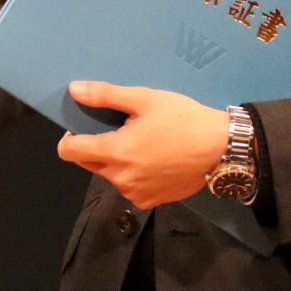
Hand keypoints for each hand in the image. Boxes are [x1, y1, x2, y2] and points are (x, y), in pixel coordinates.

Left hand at [55, 81, 227, 209]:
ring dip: (115, 160)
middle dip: (93, 146)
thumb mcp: (144, 99)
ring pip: (109, 174)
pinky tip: (152, 158)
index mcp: (115, 153)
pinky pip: (129, 186)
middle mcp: (121, 179)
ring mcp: (136, 194)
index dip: (69, 136)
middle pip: (87, 163)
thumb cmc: (183, 120)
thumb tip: (74, 90)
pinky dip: (132, 173)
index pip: (69, 151)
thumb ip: (105, 96)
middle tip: (117, 129)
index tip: (82, 125)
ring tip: (140, 141)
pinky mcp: (151, 201)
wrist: (221, 148)